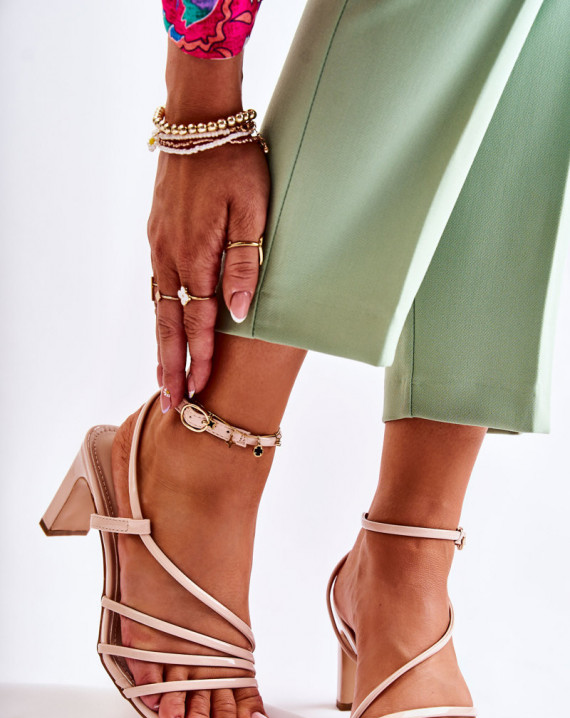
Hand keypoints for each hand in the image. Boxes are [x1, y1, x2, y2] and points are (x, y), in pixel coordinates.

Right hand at [148, 136, 269, 409]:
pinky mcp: (158, 234)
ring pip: (159, 308)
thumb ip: (245, 264)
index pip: (199, 321)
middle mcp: (172, 256)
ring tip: (164, 376)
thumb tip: (236, 313)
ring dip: (162, 345)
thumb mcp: (253, 211)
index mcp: (197, 255)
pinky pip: (157, 285)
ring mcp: (161, 245)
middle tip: (169, 403)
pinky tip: (164, 326)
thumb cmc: (234, 162)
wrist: (198, 120)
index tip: (199, 390)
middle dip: (170, 366)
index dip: (200, 358)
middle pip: (169, 324)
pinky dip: (159, 315)